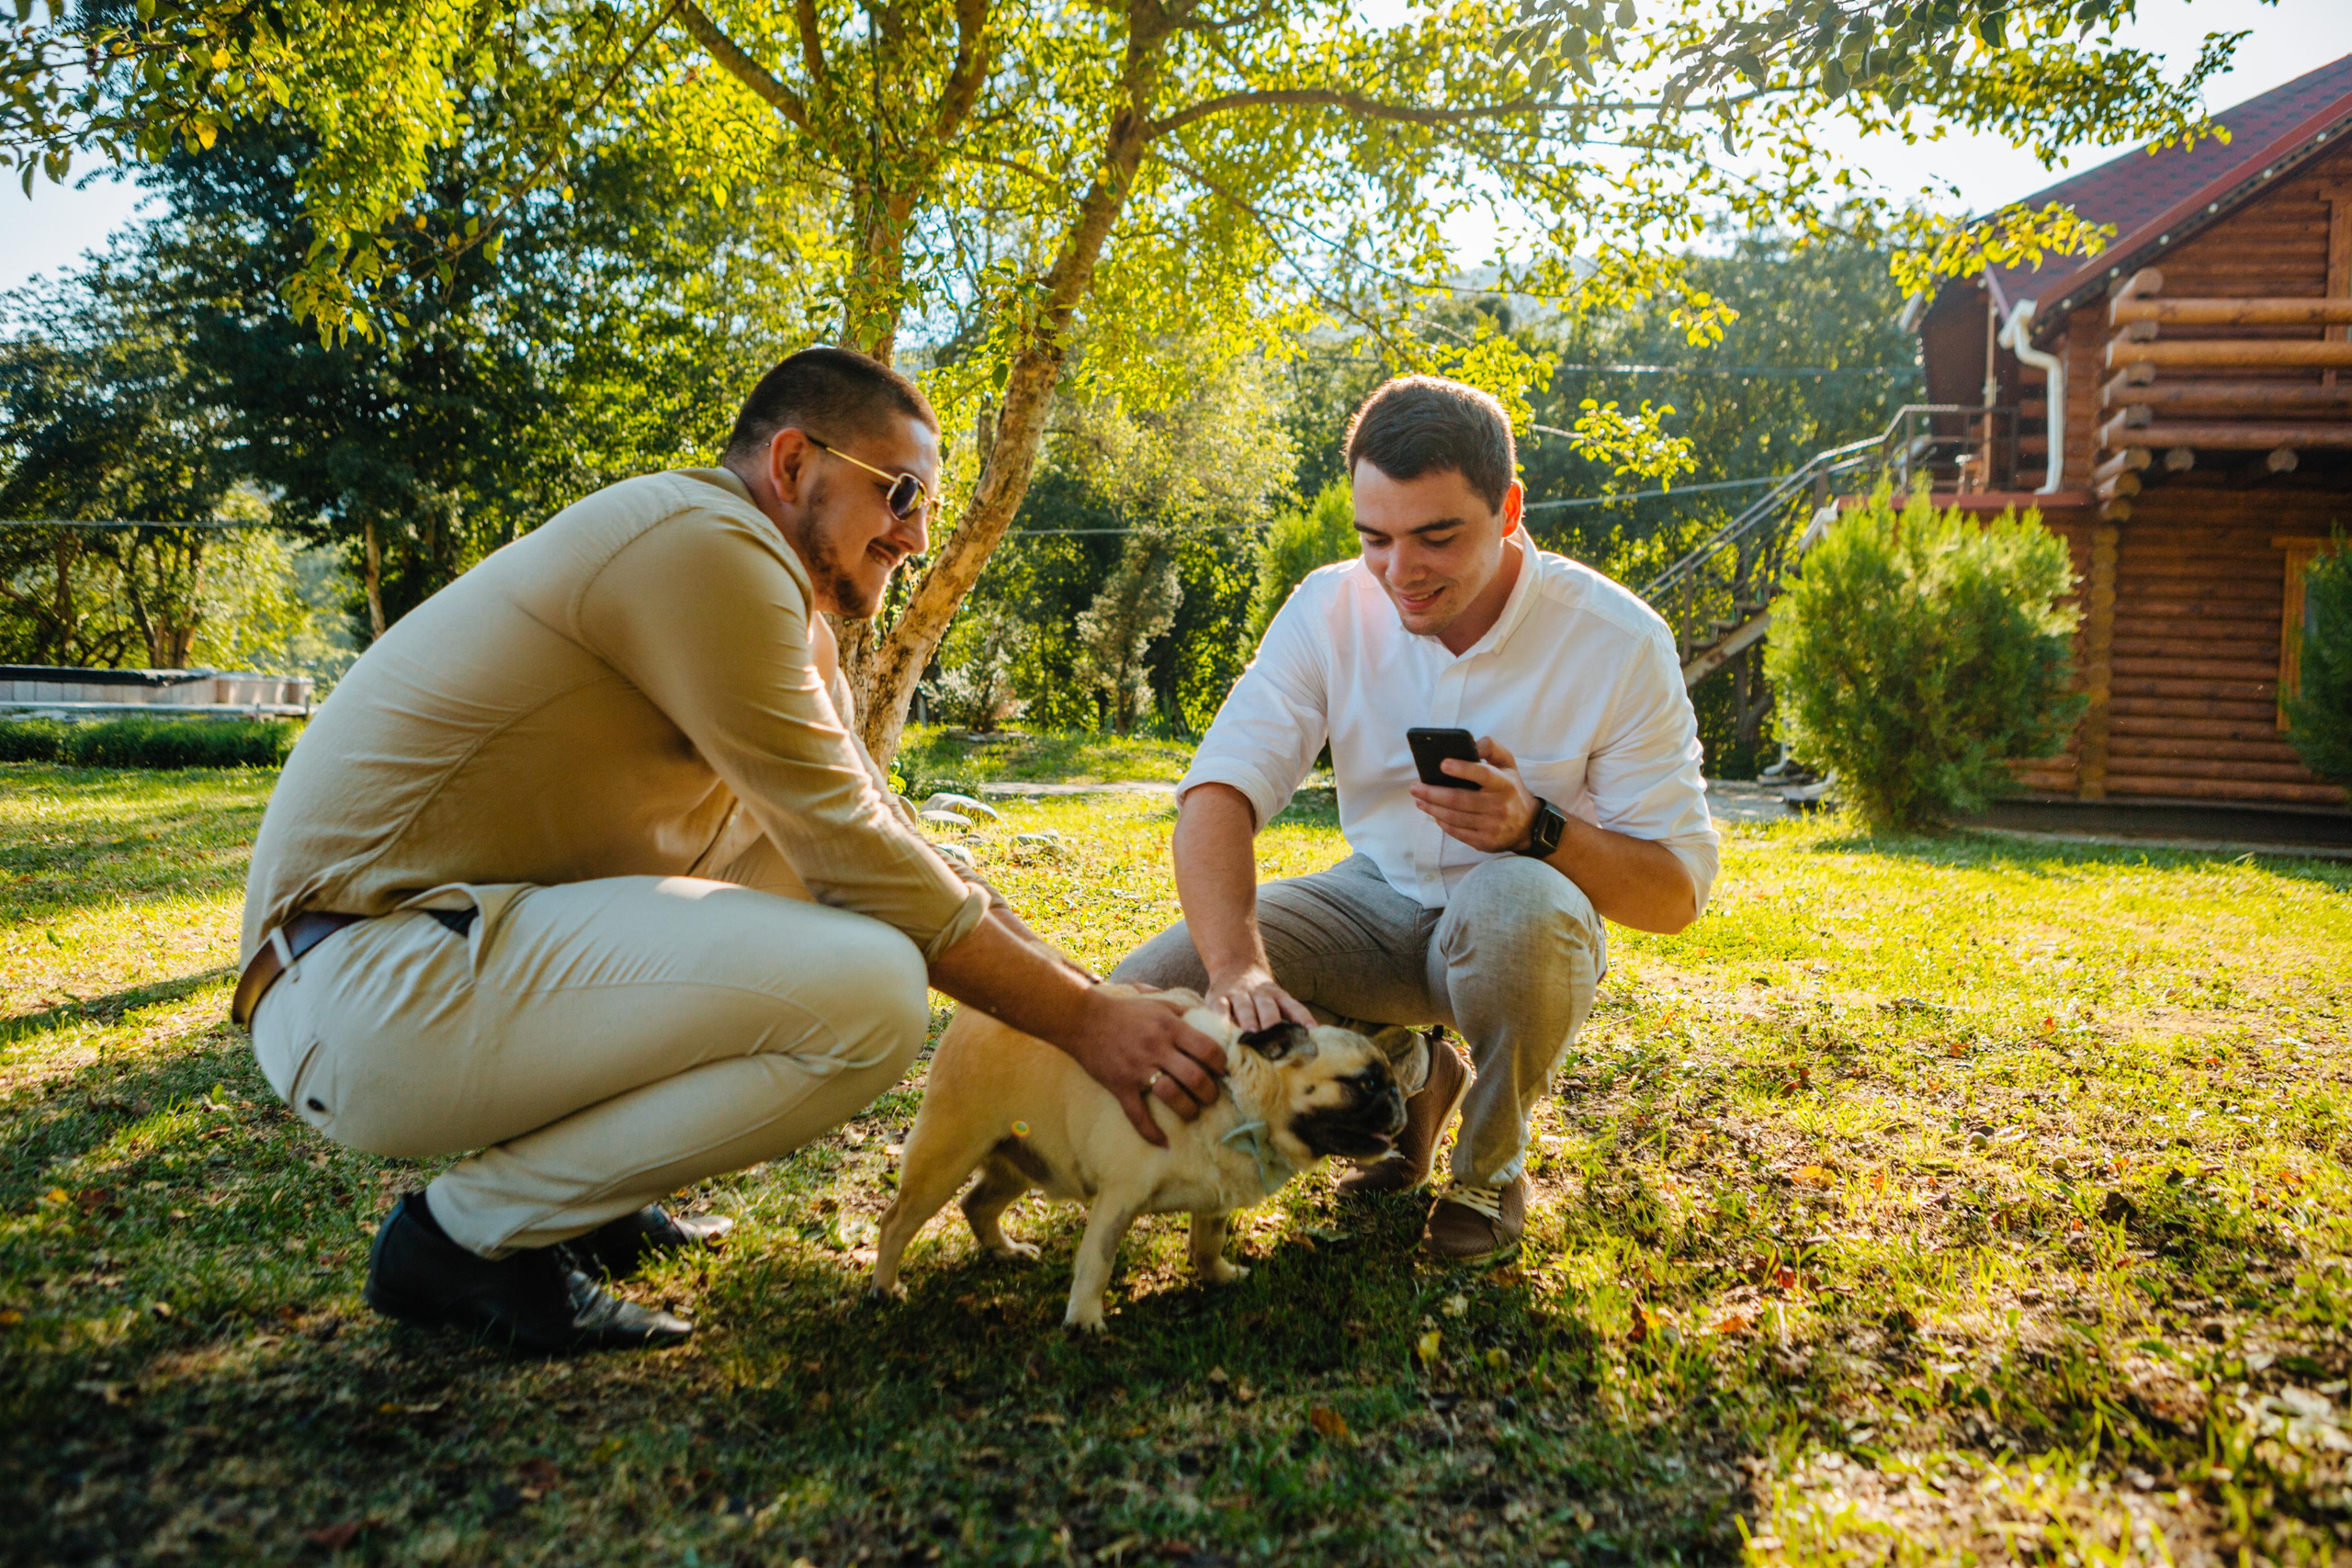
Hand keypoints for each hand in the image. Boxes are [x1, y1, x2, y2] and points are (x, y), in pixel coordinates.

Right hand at [1065, 989, 1227, 1146]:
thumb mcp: (1159, 1004)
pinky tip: (1164, 1143)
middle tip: (1210, 1097)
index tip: (1223, 1073)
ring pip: (1172, 1096)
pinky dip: (1151, 1132)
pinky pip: (1137, 1115)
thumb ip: (1185, 1013)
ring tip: (1192, 1113)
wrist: (1084, 1020)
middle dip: (1210, 1093)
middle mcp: (1157, 1048)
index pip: (1207, 1049)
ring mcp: (1138, 1069)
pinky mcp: (1120, 1085)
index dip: (1221, 1065)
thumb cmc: (1126, 1012)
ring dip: (1188, 1110)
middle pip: (1195, 1077)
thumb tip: (1211, 1023)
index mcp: (1170, 1028)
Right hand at [1205, 961, 1315, 1033]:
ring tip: (1251, 1033)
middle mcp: (1260, 994)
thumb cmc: (1259, 997)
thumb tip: (1307, 1042)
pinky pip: (1220, 1007)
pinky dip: (1221, 1017)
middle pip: (1268, 1007)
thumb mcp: (1276, 1001)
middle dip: (1272, 1021)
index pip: (1293, 1006)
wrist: (1234, 967)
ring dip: (1248, 1019)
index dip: (1303, 1018)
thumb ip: (1287, 1018)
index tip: (1312, 1031)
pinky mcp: (1218, 997)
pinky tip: (1222, 1028)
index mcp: (1277, 996)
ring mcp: (1238, 994)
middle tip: (1274, 1038)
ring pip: (1245, 1007)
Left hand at [1409, 735, 1537, 853]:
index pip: (1483, 774)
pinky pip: (1457, 832)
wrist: (1527, 825)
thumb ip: (1491, 748)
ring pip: (1454, 817)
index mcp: (1505, 784)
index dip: (1462, 769)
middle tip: (1414, 787)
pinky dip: (1442, 822)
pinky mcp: (1485, 842)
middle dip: (1432, 793)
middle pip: (1459, 800)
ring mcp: (1492, 826)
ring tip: (1419, 799)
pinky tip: (1434, 813)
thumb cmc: (1510, 789)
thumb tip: (1472, 744)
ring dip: (1432, 808)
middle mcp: (1499, 806)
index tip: (1442, 764)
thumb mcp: (1508, 765)